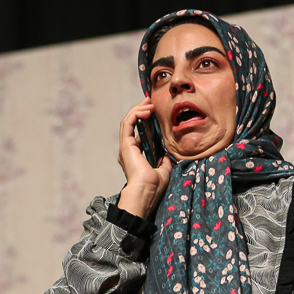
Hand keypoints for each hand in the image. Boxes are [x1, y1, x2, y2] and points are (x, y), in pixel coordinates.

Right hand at [117, 98, 171, 218]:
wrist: (146, 192)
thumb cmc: (154, 186)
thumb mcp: (163, 170)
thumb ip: (163, 161)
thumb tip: (167, 154)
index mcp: (135, 157)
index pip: (139, 133)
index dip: (146, 122)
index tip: (155, 113)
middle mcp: (128, 151)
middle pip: (132, 124)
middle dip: (141, 110)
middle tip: (150, 101)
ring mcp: (126, 147)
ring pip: (128, 121)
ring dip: (139, 109)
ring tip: (149, 102)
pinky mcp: (126, 144)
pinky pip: (128, 124)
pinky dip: (136, 114)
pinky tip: (146, 109)